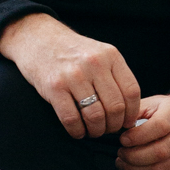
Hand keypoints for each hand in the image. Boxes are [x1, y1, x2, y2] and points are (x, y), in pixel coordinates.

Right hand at [0, 13, 141, 138]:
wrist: (37, 38)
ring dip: (96, 131)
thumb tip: (129, 111)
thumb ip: (114, 76)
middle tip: (108, 130)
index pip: (131, 91)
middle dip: (114, 126)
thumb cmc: (72, 51)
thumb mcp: (99, 53)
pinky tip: (77, 131)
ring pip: (95, 116)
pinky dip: (77, 131)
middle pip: (115, 107)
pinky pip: (71, 119)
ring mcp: (73, 75)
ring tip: (93, 132)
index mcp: (110, 56)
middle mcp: (94, 64)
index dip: (132, 113)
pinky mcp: (54, 87)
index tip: (127, 122)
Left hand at [118, 91, 169, 169]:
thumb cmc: (159, 111)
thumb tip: (118, 127)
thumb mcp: (147, 104)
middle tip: (121, 154)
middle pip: (160, 152)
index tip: (123, 140)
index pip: (160, 126)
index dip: (138, 136)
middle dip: (133, 157)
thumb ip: (133, 113)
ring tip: (123, 164)